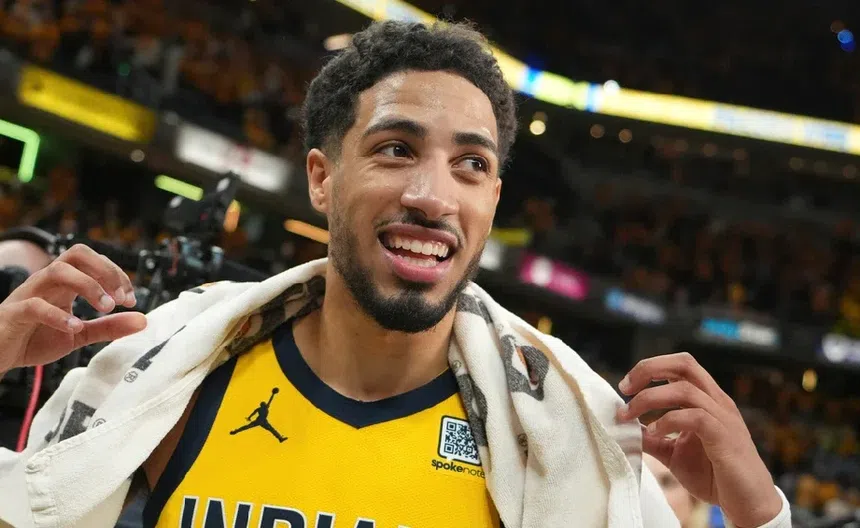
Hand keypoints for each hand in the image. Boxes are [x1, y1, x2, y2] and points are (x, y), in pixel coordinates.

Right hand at [0, 244, 146, 372]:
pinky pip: (34, 305)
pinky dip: (58, 315)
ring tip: (104, 308)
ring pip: (57, 270)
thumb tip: (143, 320)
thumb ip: (109, 326)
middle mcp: (47, 282)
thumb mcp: (79, 334)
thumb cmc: (34, 339)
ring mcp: (29, 294)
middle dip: (105, 270)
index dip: (117, 275)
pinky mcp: (14, 313)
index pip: (94, 261)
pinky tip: (75, 327)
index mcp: (64, 283)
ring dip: (87, 286)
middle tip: (120, 298)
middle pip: (77, 253)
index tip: (130, 300)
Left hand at [616, 353, 781, 527]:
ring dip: (650, 398)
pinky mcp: (725, 437)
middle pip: (684, 364)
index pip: (680, 365)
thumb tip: (623, 428)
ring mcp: (723, 418)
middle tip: (625, 388)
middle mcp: (717, 402)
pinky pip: (696, 417)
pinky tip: (655, 432)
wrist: (749, 504)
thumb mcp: (674, 453)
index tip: (625, 386)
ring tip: (629, 415)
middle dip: (649, 369)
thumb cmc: (714, 476)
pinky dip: (669, 421)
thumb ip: (652, 438)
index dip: (650, 368)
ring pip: (685, 389)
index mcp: (706, 400)